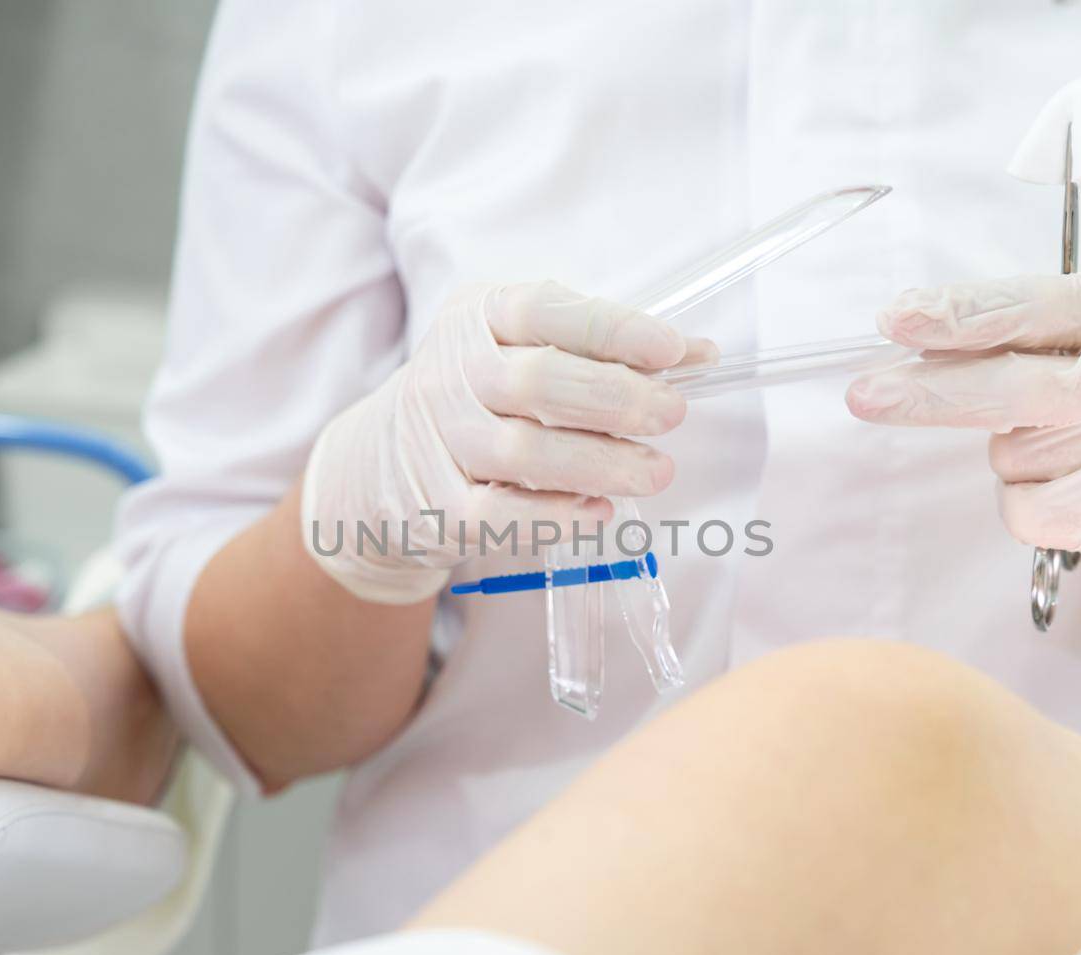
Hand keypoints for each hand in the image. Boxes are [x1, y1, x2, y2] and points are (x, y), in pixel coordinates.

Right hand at [303, 281, 704, 602]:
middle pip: (536, 380)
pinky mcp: (437, 506)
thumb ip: (604, 350)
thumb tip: (700, 354)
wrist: (381, 465)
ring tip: (655, 472)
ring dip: (601, 462)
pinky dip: (557, 515)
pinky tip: (600, 511)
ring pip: (523, 451)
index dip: (613, 331)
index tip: (672, 351)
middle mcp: (451, 371)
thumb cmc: (479, 397)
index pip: (547, 313)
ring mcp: (439, 440)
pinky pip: (501, 514)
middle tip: (671, 415)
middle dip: (616, 398)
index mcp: (480, 316)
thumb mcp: (525, 349)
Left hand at [846, 275, 1080, 630]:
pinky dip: (1023, 502)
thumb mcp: (1079, 342)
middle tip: (864, 395)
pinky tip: (1066, 489)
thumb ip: (1009, 333)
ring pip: (1014, 455)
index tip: (895, 319)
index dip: (960, 316)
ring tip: (1058, 449)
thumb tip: (908, 333)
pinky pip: (1028, 510)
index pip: (1034, 308)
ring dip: (1007, 456)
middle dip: (933, 393)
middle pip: (1017, 387)